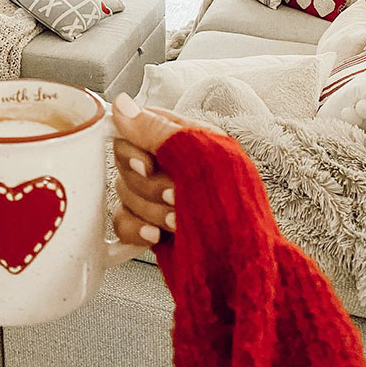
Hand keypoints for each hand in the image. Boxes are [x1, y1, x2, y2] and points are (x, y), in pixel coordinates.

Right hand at [111, 93, 221, 246]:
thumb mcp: (200, 153)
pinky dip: (136, 230)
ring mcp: (160, 197)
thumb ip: (156, 128)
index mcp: (184, 138)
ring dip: (150, 210)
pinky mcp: (152, 225)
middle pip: (127, 163)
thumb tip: (122, 105)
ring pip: (124, 192)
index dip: (133, 147)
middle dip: (149, 185)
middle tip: (176, 194)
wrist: (243, 261)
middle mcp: (171, 164)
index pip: (135, 126)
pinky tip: (156, 234)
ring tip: (178, 219)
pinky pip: (123, 222)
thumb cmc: (236, 207)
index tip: (146, 164)